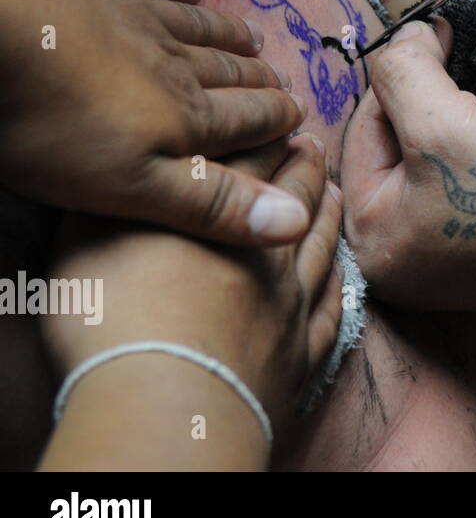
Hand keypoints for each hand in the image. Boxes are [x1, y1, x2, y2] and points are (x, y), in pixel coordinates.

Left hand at [0, 0, 308, 246]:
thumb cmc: (50, 124)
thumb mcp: (128, 185)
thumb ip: (211, 202)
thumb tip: (296, 222)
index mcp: (183, 118)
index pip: (247, 119)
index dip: (276, 120)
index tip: (301, 117)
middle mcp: (173, 64)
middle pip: (226, 72)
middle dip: (258, 79)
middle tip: (282, 80)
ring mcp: (134, 16)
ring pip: (196, 28)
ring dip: (229, 35)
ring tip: (254, 37)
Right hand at [42, 135, 343, 440]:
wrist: (170, 399)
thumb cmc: (118, 318)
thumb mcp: (90, 243)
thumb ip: (119, 205)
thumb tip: (132, 180)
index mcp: (219, 217)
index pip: (251, 162)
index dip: (266, 136)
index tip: (280, 118)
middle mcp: (266, 251)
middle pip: (294, 198)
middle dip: (305, 165)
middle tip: (314, 144)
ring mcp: (291, 304)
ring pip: (321, 248)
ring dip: (328, 216)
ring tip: (333, 193)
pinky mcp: (301, 356)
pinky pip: (330, 313)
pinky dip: (339, 289)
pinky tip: (342, 278)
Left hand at [340, 21, 475, 309]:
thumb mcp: (445, 120)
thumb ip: (405, 72)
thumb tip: (401, 35)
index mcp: (370, 241)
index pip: (362, 135)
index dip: (396, 80)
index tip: (431, 37)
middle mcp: (395, 261)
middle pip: (391, 154)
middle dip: (421, 105)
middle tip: (453, 61)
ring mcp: (437, 265)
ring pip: (427, 170)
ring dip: (448, 125)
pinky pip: (456, 193)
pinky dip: (470, 157)